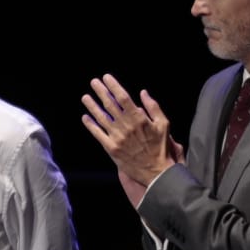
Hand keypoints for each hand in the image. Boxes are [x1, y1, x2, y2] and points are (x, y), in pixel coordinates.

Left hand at [81, 74, 177, 194]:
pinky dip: (90, 125)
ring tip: (85, 97)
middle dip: (100, 91)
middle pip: (109, 104)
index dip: (113, 86)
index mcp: (139, 118)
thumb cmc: (161, 147)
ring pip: (101, 118)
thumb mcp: (164, 124)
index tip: (106, 77)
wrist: (156, 172)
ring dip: (92, 106)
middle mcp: (126, 126)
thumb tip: (143, 92)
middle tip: (94, 82)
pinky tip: (85, 117)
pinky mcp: (111, 149)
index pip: (122, 97)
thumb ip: (153, 107)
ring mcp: (117, 138)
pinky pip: (98, 134)